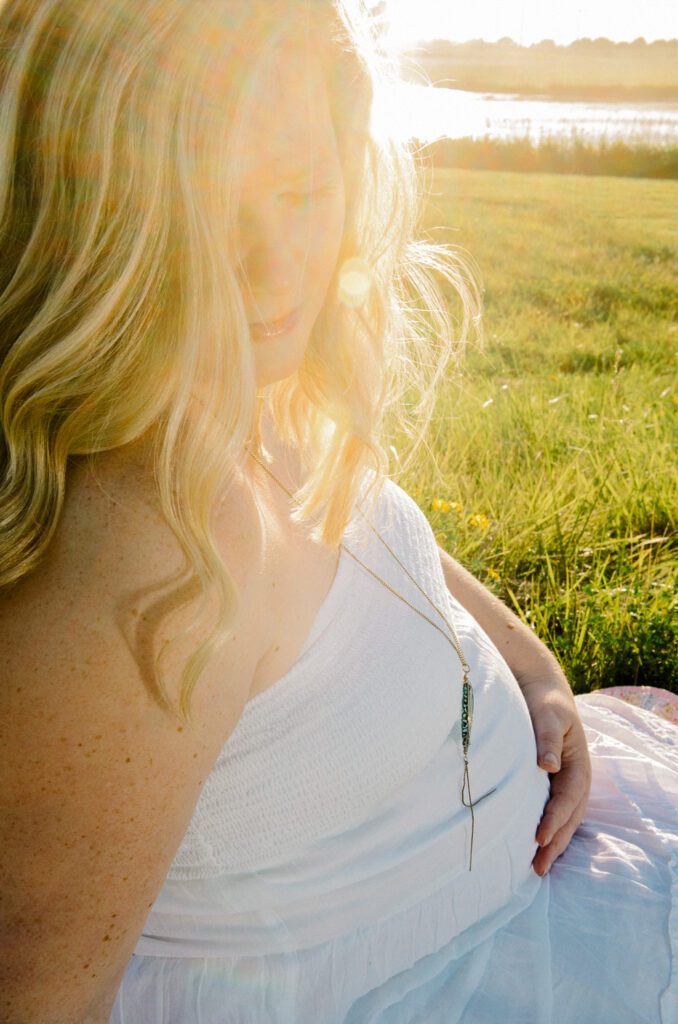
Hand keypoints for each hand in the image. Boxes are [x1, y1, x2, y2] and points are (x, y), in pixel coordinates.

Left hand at [518, 674, 591, 876]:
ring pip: (564, 820)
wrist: (541, 689)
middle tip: (537, 868)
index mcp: (578, 764)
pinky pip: (554, 813)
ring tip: (536, 867)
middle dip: (555, 843)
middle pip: (569, 817)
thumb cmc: (544, 702)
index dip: (555, 819)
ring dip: (553, 843)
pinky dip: (548, 831)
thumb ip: (546, 738)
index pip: (568, 798)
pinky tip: (534, 847)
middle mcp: (576, 778)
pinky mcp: (553, 784)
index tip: (539, 838)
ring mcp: (566, 783)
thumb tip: (548, 766)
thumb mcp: (547, 715)